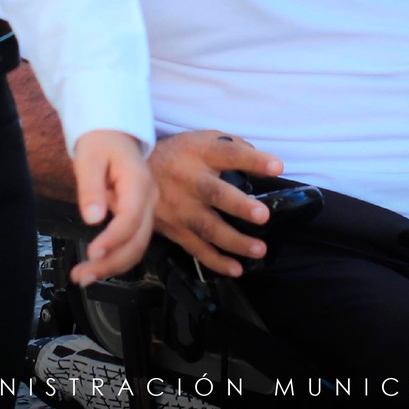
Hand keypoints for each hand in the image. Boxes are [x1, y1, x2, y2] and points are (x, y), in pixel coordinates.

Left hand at [70, 129, 157, 284]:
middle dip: (111, 262)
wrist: (113, 133)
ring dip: (113, 265)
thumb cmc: (101, 141)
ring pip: (137, 246)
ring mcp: (146, 207)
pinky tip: (97, 265)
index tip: (92, 252)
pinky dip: (116, 257)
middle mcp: (149, 198)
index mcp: (139, 182)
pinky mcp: (138, 214)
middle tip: (82, 276)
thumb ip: (90, 189)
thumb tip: (93, 219)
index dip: (113, 239)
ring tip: (84, 276)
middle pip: (138, 240)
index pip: (130, 218)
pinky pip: (132, 241)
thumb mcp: (89, 159)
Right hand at [147, 130, 282, 276]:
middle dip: (239, 206)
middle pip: (214, 193)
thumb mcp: (201, 139)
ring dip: (234, 241)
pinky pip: (196, 248)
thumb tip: (262, 163)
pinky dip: (216, 261)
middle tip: (262, 215)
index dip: (253, 160)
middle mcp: (189, 180)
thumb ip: (232, 147)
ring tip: (259, 249)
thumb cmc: (178, 154)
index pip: (229, 153)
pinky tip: (236, 269)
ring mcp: (180, 207)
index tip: (277, 167)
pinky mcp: (173, 229)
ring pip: (207, 227)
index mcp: (200, 153)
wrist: (131, 173)